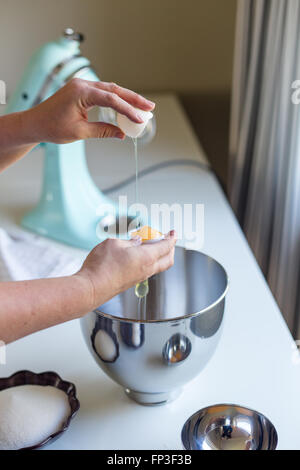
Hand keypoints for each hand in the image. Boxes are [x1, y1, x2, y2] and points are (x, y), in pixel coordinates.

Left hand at [27, 78, 154, 142]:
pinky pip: (103, 93)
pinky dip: (116, 99)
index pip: (111, 99)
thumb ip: (102, 131)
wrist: (35, 123)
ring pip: (110, 89)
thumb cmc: (52, 127)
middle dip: (133, 98)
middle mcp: (82, 84)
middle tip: (150, 107)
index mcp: (81, 92)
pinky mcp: (81, 91)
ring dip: (127, 98)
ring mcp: (82, 86)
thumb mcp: (80, 132)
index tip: (140, 119)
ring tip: (143, 106)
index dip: (128, 110)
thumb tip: (121, 134)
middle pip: (114, 90)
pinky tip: (126, 105)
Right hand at [75, 231, 176, 309]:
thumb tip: (136, 241)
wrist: (92, 287)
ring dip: (159, 255)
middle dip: (170, 248)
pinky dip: (149, 261)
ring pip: (158, 266)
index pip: (166, 247)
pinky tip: (138, 255)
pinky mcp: (132, 282)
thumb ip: (129, 241)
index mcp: (147, 257)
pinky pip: (147, 270)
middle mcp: (147, 269)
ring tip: (150, 245)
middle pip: (167, 259)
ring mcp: (140, 277)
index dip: (171, 238)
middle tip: (166, 239)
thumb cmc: (102, 266)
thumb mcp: (114, 243)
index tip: (173, 233)